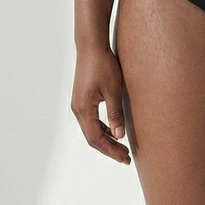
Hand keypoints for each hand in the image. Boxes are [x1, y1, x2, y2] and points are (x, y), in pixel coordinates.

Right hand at [71, 45, 130, 164]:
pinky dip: (102, 128)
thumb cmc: (103, 65)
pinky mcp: (83, 98)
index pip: (96, 139)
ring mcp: (79, 104)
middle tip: (126, 157)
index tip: (125, 158)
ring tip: (122, 147)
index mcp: (84, 109)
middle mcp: (78, 109)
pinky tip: (114, 130)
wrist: (91, 46)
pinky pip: (91, 120)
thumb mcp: (113, 90)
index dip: (111, 151)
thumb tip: (119, 136)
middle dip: (109, 148)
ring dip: (106, 139)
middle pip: (92, 137)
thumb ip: (115, 113)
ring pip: (91, 129)